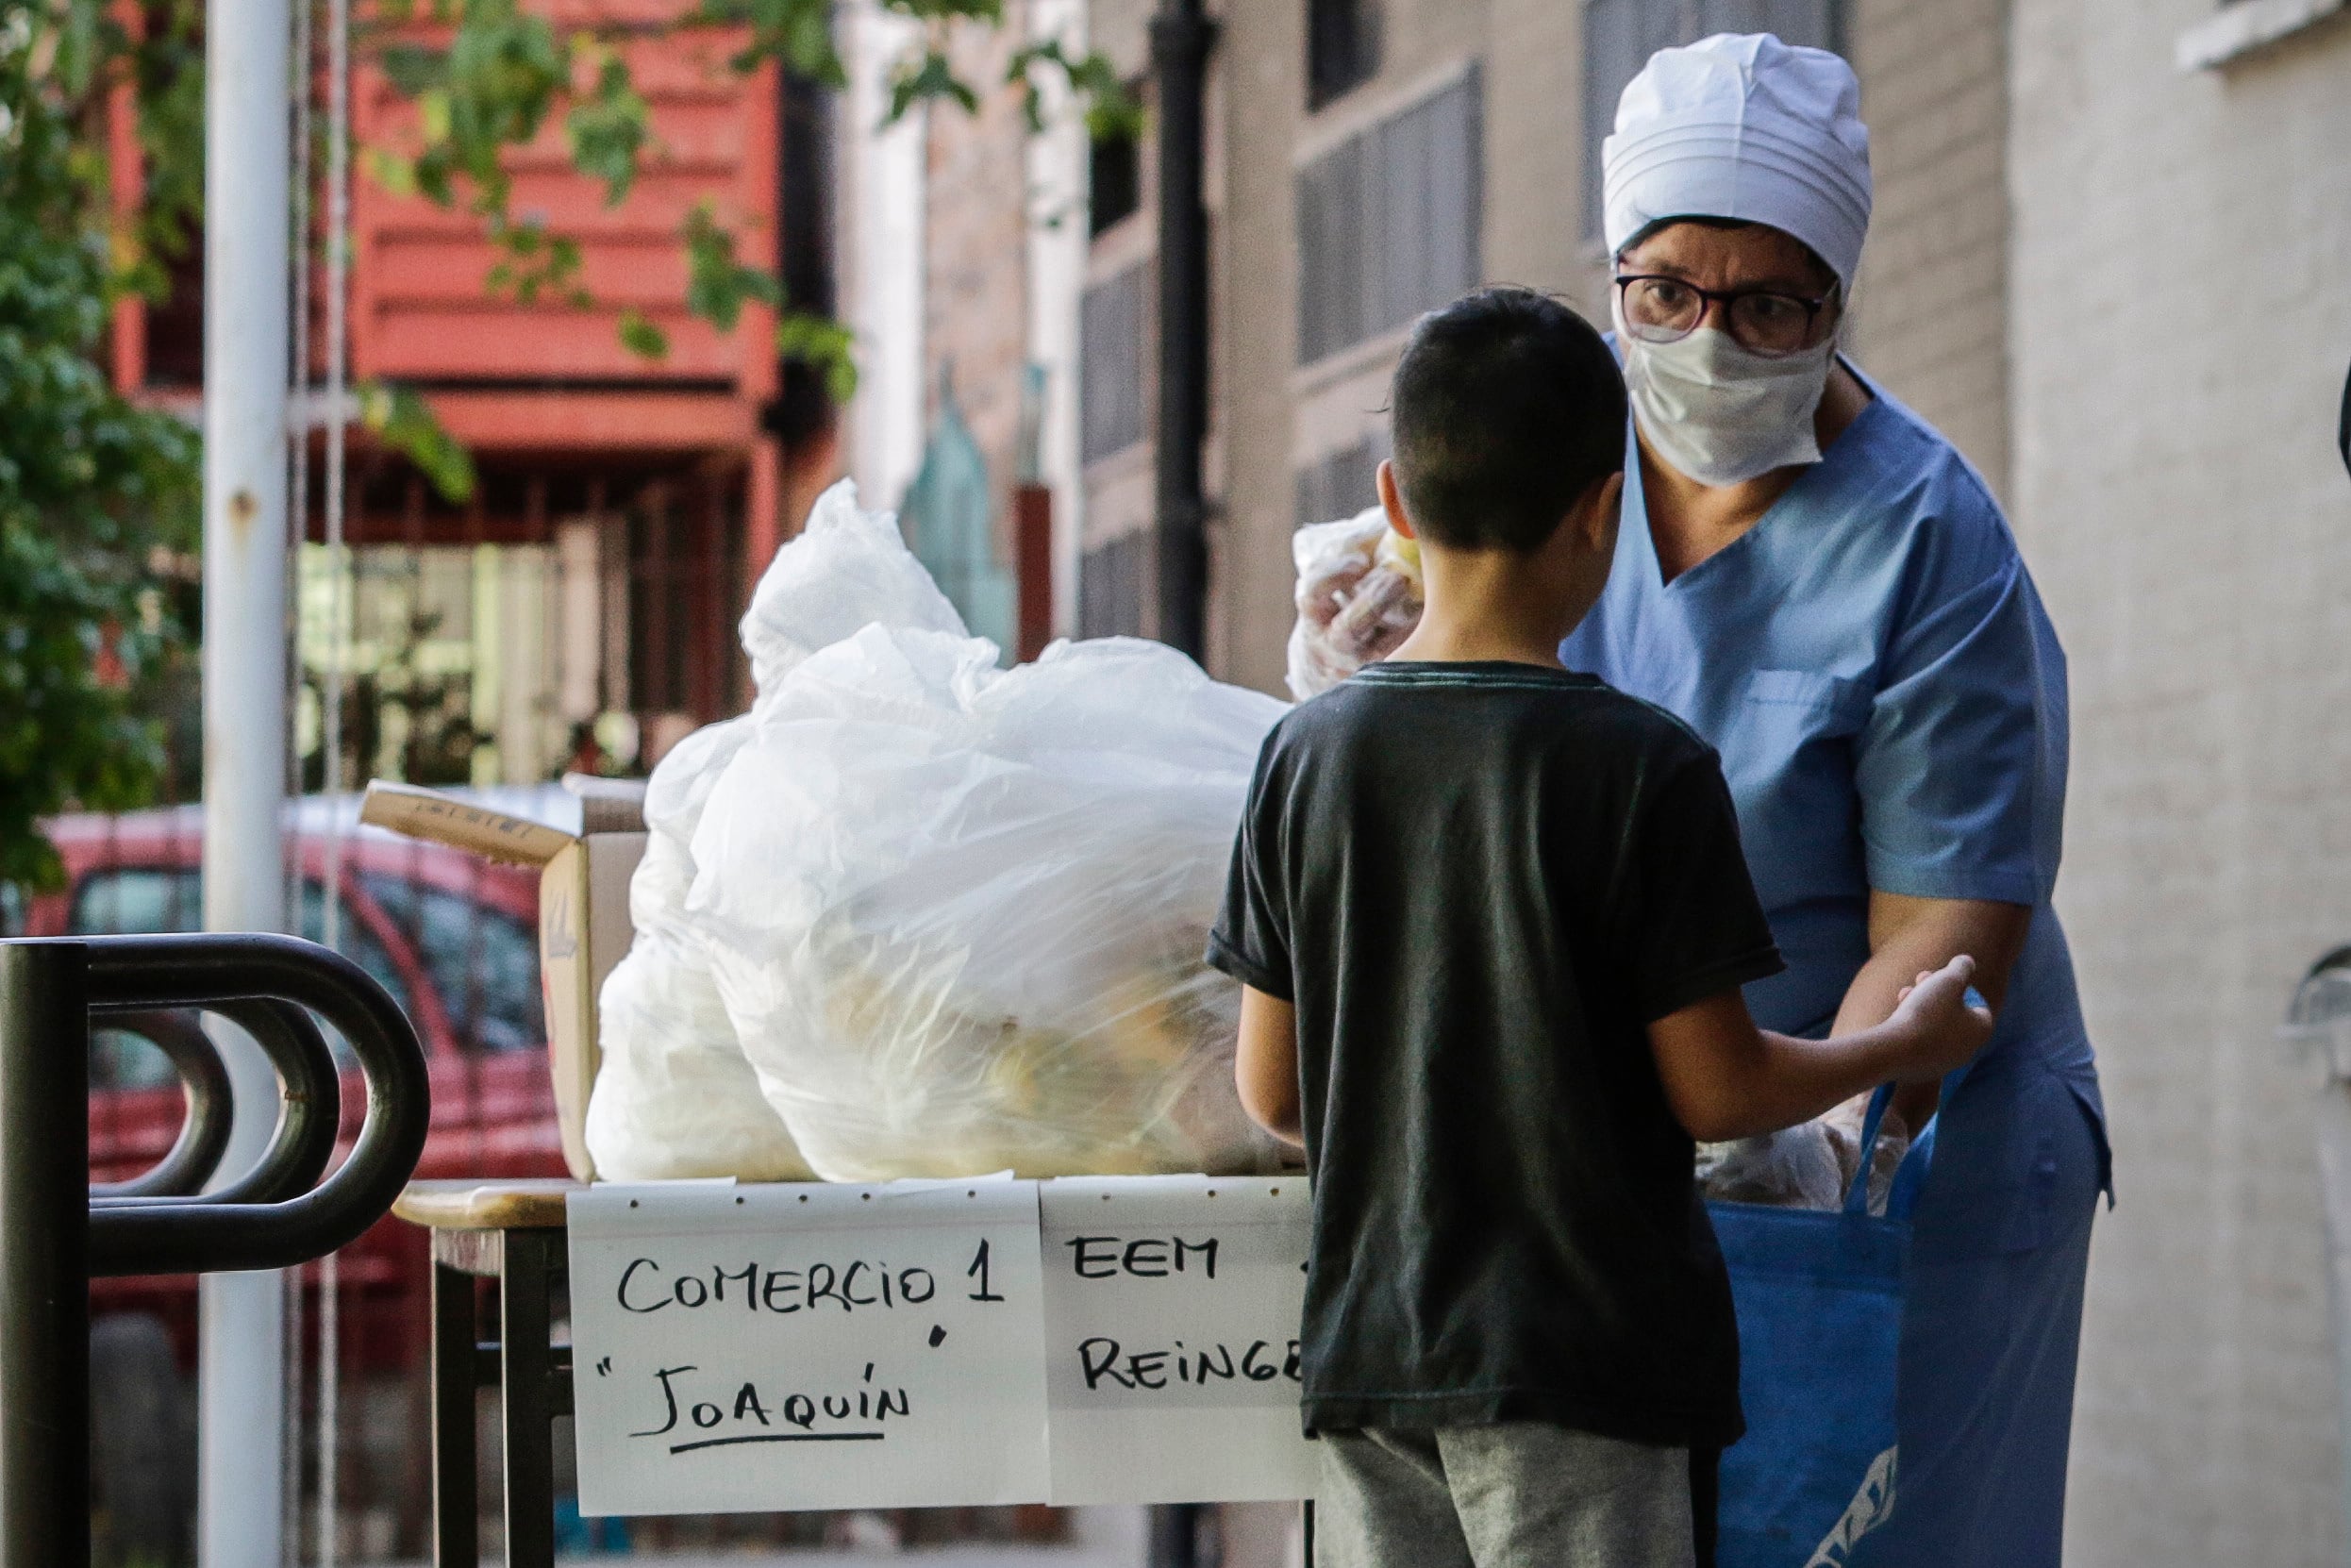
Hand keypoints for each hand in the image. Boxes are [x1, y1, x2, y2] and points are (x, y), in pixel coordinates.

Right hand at [1884, 954, 1993, 1080]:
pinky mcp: (1924, 1070)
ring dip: (1921, 1006)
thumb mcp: (1948, 979)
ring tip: (1904, 994)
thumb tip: (1967, 962)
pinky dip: (1912, 1027)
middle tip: (1920, 978)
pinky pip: (1921, 1042)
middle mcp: (1968, 1049)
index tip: (1941, 978)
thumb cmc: (1927, 1012)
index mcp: (1982, 1029)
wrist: (1896, 1050)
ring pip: (1936, 1027)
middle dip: (1937, 993)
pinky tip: (1896, 1016)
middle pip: (1955, 1014)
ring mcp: (1946, 1062)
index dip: (1959, 986)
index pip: (1977, 1003)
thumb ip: (1962, 967)